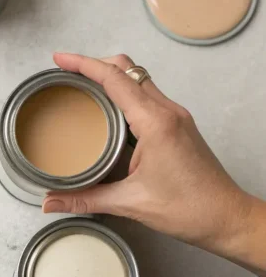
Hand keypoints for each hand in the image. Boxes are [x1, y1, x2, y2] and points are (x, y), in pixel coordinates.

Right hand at [43, 53, 259, 263]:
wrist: (227, 217)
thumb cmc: (190, 209)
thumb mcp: (130, 203)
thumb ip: (85, 199)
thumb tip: (49, 202)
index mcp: (155, 122)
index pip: (115, 79)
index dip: (84, 64)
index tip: (60, 59)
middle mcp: (168, 111)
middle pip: (128, 69)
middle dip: (95, 65)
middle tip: (66, 72)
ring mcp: (176, 116)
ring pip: (139, 80)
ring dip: (111, 77)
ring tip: (82, 87)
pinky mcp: (179, 126)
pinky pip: (148, 97)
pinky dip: (125, 94)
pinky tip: (108, 110)